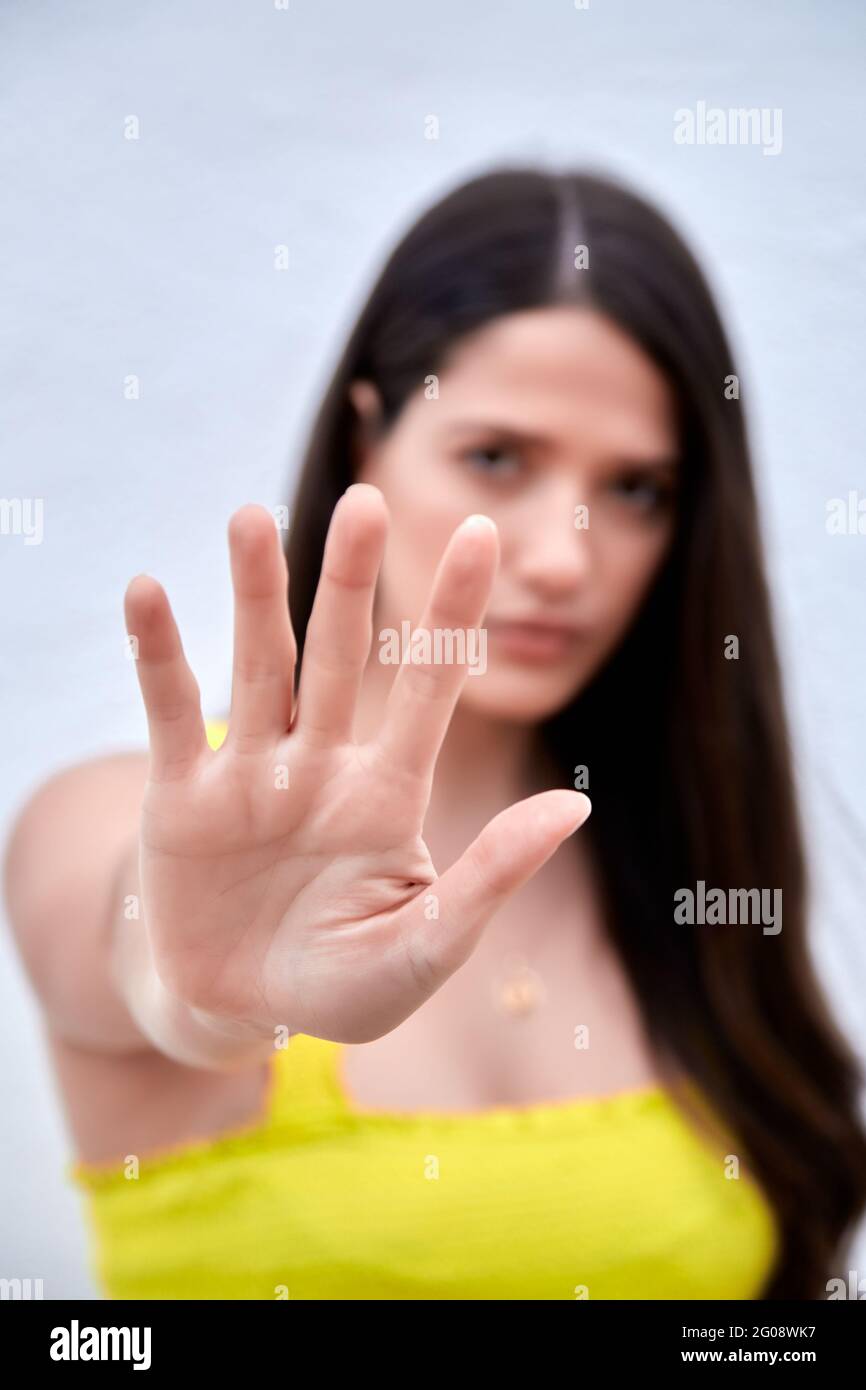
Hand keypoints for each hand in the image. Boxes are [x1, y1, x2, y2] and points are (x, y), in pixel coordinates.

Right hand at [123, 484, 590, 1042]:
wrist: (244, 1014)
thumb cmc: (346, 986)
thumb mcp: (426, 946)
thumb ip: (491, 877)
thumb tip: (577, 807)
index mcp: (387, 795)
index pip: (429, 688)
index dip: (452, 615)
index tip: (482, 534)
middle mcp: (321, 765)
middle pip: (340, 657)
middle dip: (351, 583)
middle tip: (366, 501)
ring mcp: (251, 774)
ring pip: (259, 666)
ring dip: (255, 594)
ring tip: (251, 516)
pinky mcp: (182, 795)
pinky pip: (171, 712)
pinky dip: (158, 654)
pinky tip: (147, 590)